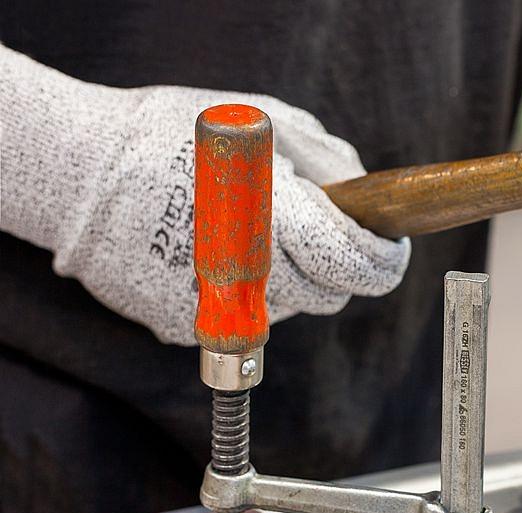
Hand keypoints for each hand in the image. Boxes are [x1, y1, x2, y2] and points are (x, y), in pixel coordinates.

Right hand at [1, 45, 408, 344]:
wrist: (74, 171)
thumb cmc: (169, 137)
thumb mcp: (261, 122)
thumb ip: (326, 157)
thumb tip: (367, 192)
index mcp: (268, 215)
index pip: (349, 260)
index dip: (383, 263)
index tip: (393, 253)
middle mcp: (243, 269)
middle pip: (326, 296)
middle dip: (338, 270)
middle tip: (323, 237)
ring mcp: (211, 304)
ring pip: (284, 309)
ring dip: (287, 280)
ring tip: (254, 236)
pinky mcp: (183, 326)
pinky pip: (240, 318)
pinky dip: (244, 293)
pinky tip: (218, 255)